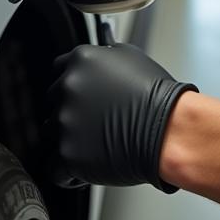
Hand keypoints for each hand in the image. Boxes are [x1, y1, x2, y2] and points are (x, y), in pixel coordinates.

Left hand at [46, 43, 196, 190]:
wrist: (167, 130)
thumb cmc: (156, 97)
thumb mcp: (130, 57)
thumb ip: (105, 52)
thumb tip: (101, 47)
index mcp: (79, 60)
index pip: (57, 72)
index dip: (70, 87)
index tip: (79, 99)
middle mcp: (67, 87)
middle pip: (52, 103)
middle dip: (69, 114)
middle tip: (93, 123)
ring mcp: (65, 120)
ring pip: (51, 135)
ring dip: (68, 141)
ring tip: (95, 145)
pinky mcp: (67, 153)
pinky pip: (54, 168)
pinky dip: (68, 172)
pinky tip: (86, 167)